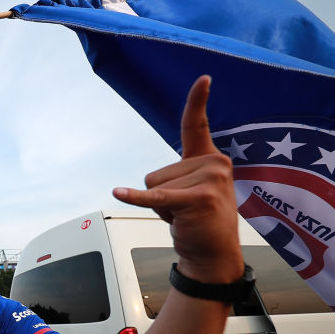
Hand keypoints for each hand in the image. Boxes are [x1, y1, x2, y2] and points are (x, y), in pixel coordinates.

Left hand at [112, 76, 242, 282]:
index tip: (204, 79)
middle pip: (156, 171)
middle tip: (184, 210)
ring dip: (161, 206)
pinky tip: (118, 194)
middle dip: (161, 195)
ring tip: (184, 216)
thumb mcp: (193, 189)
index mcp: (212, 158)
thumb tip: (150, 184)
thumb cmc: (200, 221)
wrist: (213, 254)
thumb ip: (181, 173)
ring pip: (153, 185)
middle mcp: (215, 163)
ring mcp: (209, 179)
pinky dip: (135, 198)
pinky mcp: (196, 198)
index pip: (198, 125)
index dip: (198, 101)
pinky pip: (154, 196)